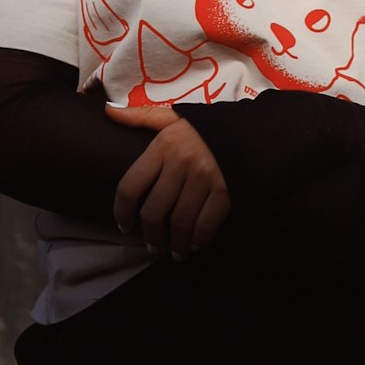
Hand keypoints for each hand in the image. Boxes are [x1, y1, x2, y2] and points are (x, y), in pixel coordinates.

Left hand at [106, 100, 231, 260]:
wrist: (256, 130)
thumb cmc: (211, 127)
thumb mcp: (175, 116)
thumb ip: (141, 116)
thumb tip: (108, 111)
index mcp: (163, 145)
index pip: (130, 186)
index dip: (122, 212)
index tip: (125, 226)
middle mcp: (181, 162)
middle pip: (153, 211)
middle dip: (151, 236)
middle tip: (153, 246)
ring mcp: (204, 178)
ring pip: (179, 222)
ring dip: (176, 243)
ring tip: (176, 252)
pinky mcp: (226, 191)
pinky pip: (205, 224)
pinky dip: (199, 239)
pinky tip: (196, 244)